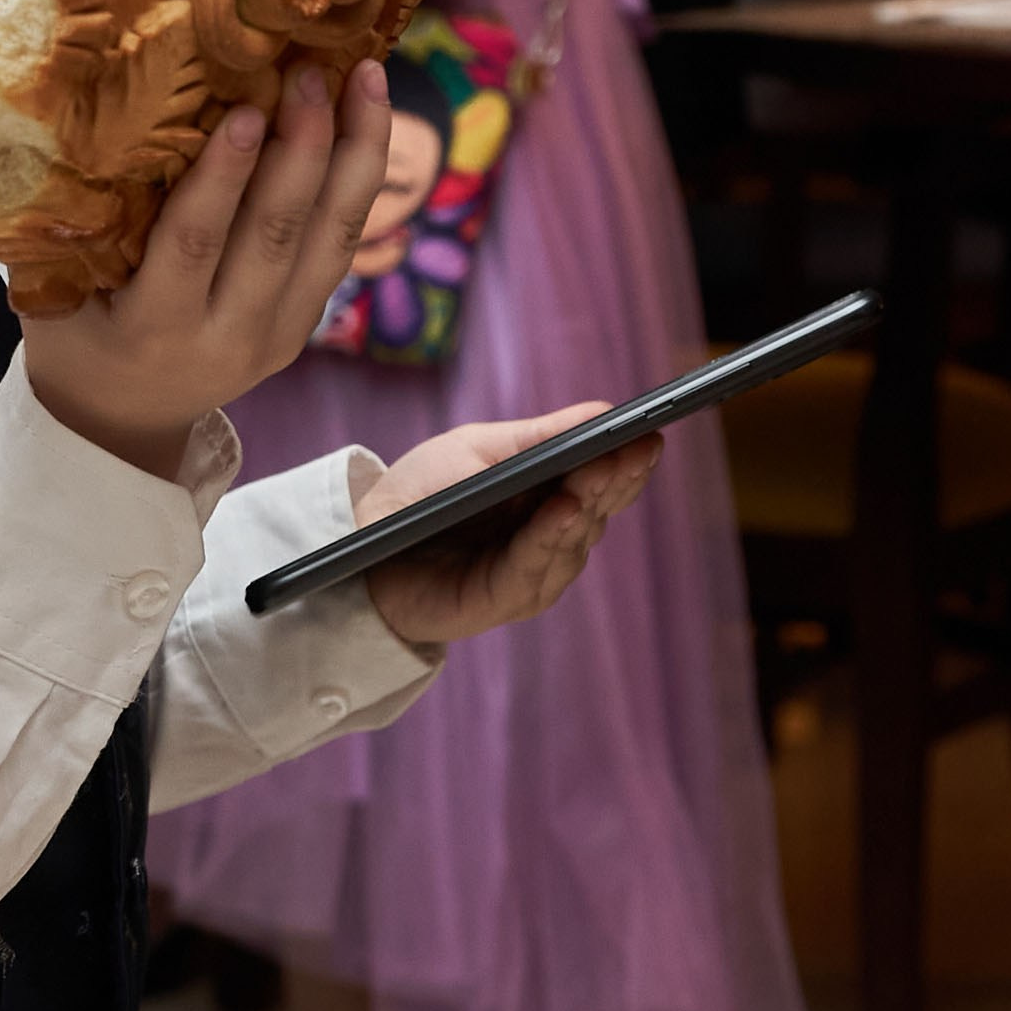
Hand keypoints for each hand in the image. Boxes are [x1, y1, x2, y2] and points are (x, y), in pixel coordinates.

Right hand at [19, 60, 389, 479]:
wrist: (122, 419)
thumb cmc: (79, 335)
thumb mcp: (58, 292)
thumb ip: (84, 225)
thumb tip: (96, 116)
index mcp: (155, 329)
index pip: (195, 244)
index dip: (223, 177)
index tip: (246, 110)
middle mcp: (228, 338)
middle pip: (278, 235)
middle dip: (302, 148)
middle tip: (311, 73)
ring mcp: (278, 336)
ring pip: (332, 238)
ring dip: (355, 153)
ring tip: (366, 76)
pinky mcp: (305, 325)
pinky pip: (343, 245)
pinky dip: (360, 179)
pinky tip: (369, 119)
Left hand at [359, 405, 661, 647]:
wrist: (360, 539)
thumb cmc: (421, 491)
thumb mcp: (480, 449)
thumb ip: (541, 437)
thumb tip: (606, 411)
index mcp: (551, 496)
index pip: (605, 480)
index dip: (629, 461)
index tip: (650, 436)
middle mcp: (552, 536)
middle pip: (598, 508)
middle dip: (614, 479)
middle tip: (630, 451)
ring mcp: (533, 571)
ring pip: (573, 541)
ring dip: (585, 506)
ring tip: (592, 478)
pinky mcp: (504, 599)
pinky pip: (533, 570)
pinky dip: (549, 540)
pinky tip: (562, 511)